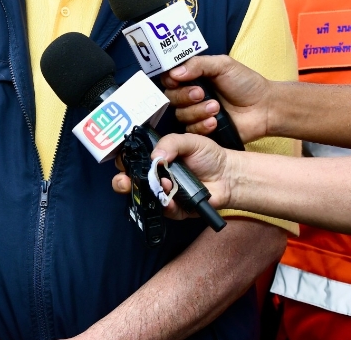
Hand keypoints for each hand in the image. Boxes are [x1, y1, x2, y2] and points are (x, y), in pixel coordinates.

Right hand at [110, 133, 232, 220]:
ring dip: (148, 192)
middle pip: (129, 181)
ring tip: (161, 184)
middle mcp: (156, 176)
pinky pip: (164, 210)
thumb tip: (155, 156)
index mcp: (156, 158)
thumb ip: (171, 142)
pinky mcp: (174, 209)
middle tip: (125, 180)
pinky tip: (170, 198)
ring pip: (144, 198)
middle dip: (122, 182)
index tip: (123, 162)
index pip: (131, 160)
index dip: (123, 161)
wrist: (228, 176)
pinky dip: (165, 205)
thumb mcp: (189, 140)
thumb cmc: (208, 156)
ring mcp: (164, 193)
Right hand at [161, 55, 270, 142]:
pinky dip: (202, 126)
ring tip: (216, 107)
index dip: (170, 80)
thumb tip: (175, 72)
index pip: (170, 78)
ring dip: (197, 111)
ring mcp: (196, 114)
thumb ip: (198, 64)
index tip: (177, 80)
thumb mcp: (223, 65)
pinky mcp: (203, 131)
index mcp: (194, 77)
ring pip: (180, 115)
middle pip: (171, 97)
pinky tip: (215, 122)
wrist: (264, 107)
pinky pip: (191, 131)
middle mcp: (191, 96)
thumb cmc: (246, 83)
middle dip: (185, 96)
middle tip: (202, 93)